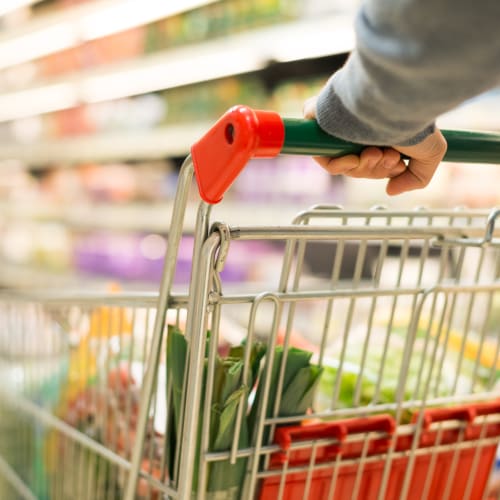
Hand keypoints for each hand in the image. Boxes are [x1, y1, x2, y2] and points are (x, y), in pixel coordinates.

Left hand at [303, 97, 446, 194]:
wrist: (397, 98)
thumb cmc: (414, 119)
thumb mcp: (431, 153)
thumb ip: (416, 178)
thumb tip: (390, 190)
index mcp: (379, 131)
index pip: (371, 162)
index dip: (382, 170)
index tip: (397, 165)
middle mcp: (358, 127)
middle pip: (357, 167)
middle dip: (375, 170)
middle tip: (389, 157)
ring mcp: (339, 125)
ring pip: (342, 164)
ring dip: (362, 167)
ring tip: (378, 153)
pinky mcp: (320, 119)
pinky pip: (323, 156)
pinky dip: (340, 165)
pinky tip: (359, 157)